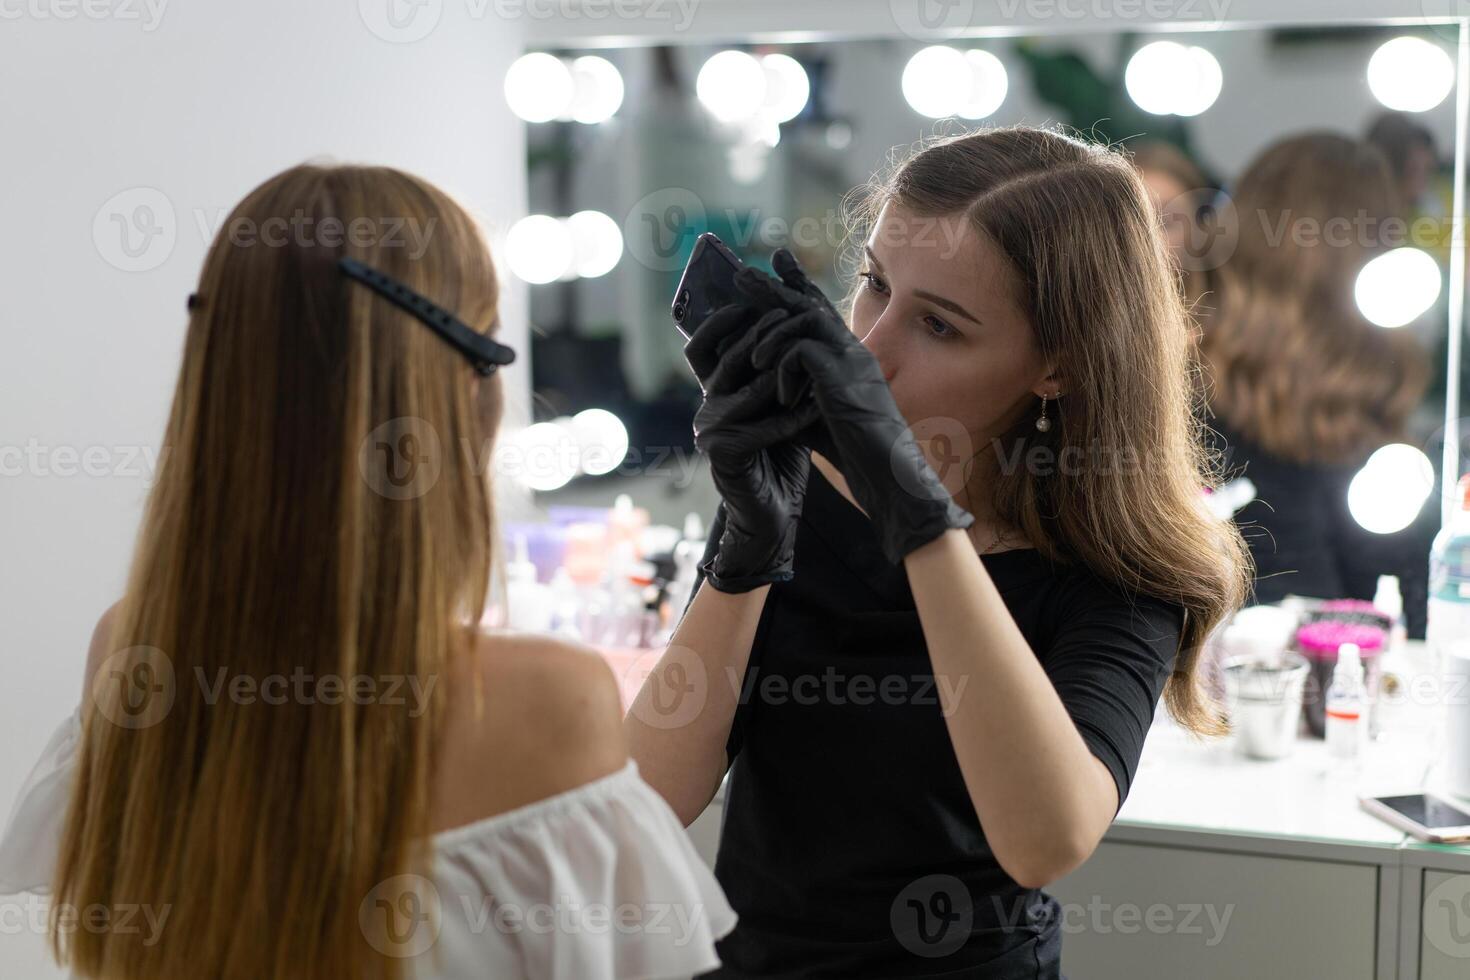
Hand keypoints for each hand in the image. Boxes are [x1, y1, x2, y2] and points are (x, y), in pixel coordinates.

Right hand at [685, 303, 821, 591]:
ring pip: (745, 390)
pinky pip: (760, 427)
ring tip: (810, 358)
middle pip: (726, 359)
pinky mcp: (723, 454)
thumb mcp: (777, 405)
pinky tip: (815, 410)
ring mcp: (709, 431)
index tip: (753, 297)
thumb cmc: (779, 457)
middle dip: (759, 335)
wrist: (772, 513)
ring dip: (780, 373)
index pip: (703, 346)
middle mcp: (704, 408)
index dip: (722, 319)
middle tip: (789, 316)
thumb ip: (774, 371)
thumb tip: (792, 321)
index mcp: (713, 393)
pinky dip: (790, 419)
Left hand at [740, 252, 974, 564]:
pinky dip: (783, 368)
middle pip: (809, 302)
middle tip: (742, 273)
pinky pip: (803, 350)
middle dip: (774, 287)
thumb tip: (756, 384)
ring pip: (804, 318)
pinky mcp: (845, 378)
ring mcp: (851, 361)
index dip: (797, 285)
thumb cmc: (854, 451)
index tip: (775, 263)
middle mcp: (852, 350)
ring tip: (753, 360)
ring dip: (771, 335)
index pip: (818, 310)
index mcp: (846, 356)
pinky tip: (780, 395)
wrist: (889, 477)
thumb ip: (791, 393)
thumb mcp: (812, 415)